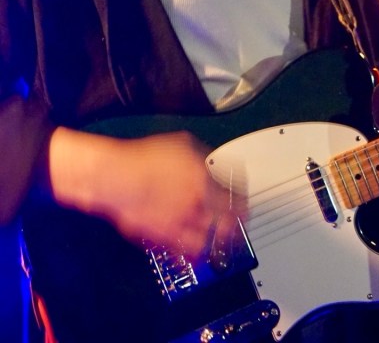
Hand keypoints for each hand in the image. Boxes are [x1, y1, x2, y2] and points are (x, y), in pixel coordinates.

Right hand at [45, 127, 242, 257]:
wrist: (115, 178)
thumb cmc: (144, 158)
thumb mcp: (182, 143)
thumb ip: (203, 156)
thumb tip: (213, 163)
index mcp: (204, 182)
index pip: (236, 197)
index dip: (244, 200)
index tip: (245, 201)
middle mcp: (196, 206)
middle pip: (228, 223)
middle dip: (237, 225)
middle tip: (240, 225)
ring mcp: (179, 224)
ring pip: (208, 241)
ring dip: (218, 241)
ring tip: (222, 241)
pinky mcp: (161, 238)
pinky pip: (184, 252)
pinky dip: (194, 252)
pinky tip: (196, 249)